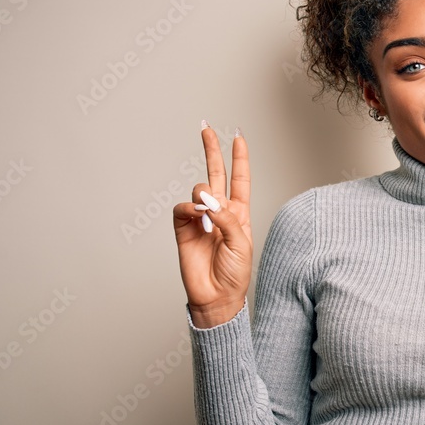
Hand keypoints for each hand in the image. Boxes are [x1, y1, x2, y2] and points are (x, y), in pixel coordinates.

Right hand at [173, 122, 252, 327]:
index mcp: (239, 212)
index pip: (239, 179)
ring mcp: (200, 218)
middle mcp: (219, 211)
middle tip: (205, 128)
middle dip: (211, 150)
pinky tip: (197, 216)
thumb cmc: (234, 272)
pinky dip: (189, 208)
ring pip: (199, 190)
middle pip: (216, 173)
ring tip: (209, 213)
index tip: (238, 137)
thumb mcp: (242, 242)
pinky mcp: (183, 228)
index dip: (239, 158)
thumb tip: (209, 200)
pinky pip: (182, 208)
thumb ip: (227, 217)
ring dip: (205, 195)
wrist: (217, 296)